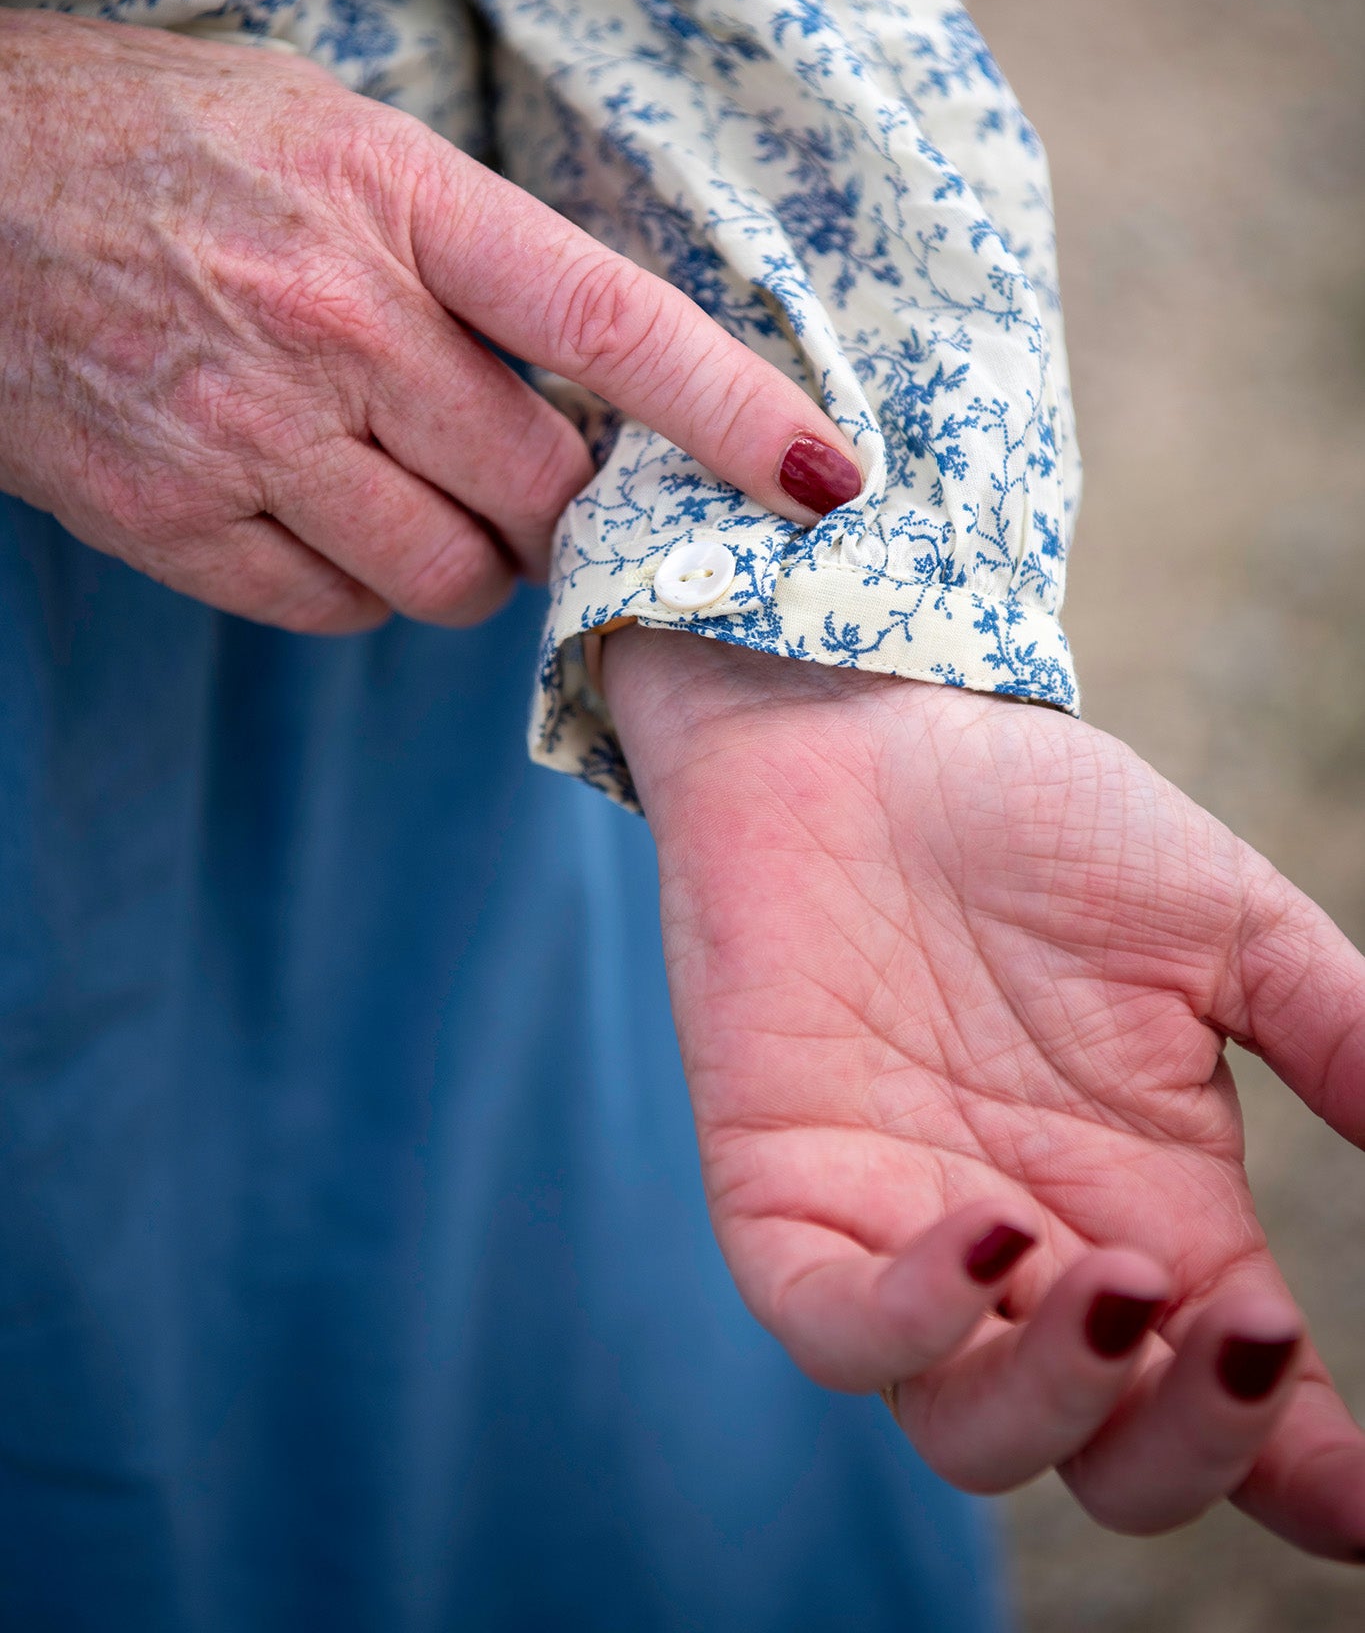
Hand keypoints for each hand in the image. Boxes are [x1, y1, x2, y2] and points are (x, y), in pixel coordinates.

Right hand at [0, 10, 856, 629]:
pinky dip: (359, 587)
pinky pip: (335, 612)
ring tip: (410, 483)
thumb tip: (595, 372)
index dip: (734, 413)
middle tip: (533, 470)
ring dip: (467, 556)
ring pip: (449, 575)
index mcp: (394, 197)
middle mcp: (334, 323)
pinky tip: (322, 512)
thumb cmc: (150, 136)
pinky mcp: (169, 518)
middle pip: (542, 490)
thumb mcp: (331, 131)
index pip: (610, 324)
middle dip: (565, 506)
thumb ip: (467, 244)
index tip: (827, 477)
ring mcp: (247, 431)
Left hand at [606, 627, 1364, 1558]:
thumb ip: (1344, 1038)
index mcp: (1160, 1215)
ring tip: (1123, 1286)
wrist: (854, 728)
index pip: (1242, 1403)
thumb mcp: (1225, 928)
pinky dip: (908, 1321)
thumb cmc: (1039, 820)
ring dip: (1061, 1399)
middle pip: (1114, 1460)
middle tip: (1247, 1338)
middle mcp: (1040, 1258)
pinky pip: (833, 1327)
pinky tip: (988, 1233)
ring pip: (976, 1433)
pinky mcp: (786, 1198)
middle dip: (1191, 1448)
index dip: (1310, 1476)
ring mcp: (906, 1239)